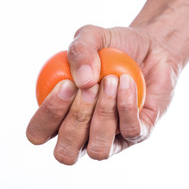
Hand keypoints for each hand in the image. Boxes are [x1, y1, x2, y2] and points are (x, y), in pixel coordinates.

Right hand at [26, 24, 180, 164]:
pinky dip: (127, 105)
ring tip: (110, 80)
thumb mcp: (92, 36)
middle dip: (77, 118)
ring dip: (103, 114)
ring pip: (98, 150)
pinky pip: (130, 132)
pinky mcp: (138, 135)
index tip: (67, 84)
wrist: (150, 47)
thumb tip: (82, 81)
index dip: (48, 115)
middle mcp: (82, 134)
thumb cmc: (114, 46)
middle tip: (90, 87)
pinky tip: (127, 81)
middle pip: (65, 152)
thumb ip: (79, 50)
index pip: (38, 133)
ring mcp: (110, 138)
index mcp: (60, 116)